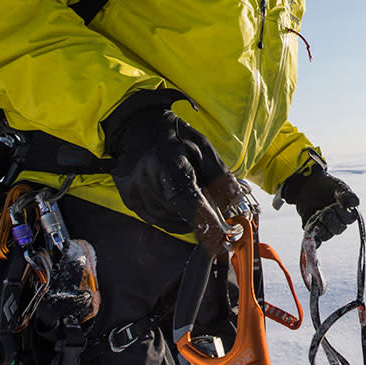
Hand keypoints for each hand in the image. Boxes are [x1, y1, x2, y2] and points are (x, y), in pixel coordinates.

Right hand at [103, 90, 230, 255]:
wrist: (137, 129)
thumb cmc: (174, 138)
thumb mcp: (202, 147)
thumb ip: (219, 175)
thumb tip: (235, 200)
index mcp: (168, 163)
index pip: (189, 201)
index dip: (207, 221)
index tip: (223, 235)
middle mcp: (147, 181)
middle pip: (181, 213)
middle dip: (202, 215)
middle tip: (212, 204)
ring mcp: (136, 193)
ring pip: (171, 221)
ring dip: (187, 217)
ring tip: (191, 194)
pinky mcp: (130, 201)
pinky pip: (158, 220)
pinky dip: (174, 217)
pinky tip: (179, 203)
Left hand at [280, 164, 358, 244]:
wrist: (306, 185)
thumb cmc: (325, 185)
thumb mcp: (336, 186)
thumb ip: (345, 194)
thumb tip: (355, 203)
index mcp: (346, 211)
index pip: (348, 219)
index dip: (342, 215)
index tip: (334, 206)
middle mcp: (337, 221)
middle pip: (338, 229)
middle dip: (330, 221)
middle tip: (324, 212)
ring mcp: (325, 226)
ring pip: (326, 235)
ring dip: (320, 227)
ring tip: (315, 216)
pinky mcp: (313, 230)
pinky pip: (315, 240)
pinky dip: (313, 240)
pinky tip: (311, 235)